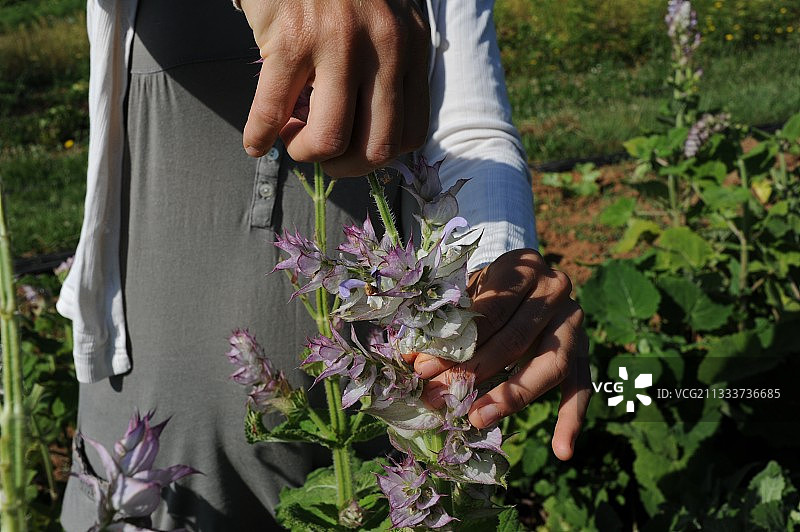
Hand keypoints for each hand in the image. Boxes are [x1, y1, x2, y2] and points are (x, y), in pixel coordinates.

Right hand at [239, 0, 430, 176]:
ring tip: (291, 140)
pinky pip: (272, 112)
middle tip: (323, 157)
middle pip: (377, 147)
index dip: (378, 154)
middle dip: (346, 168)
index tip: (354, 148)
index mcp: (411, 48)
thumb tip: (366, 131)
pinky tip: (254, 142)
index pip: (412, 133)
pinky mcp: (291, 39)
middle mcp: (383, 49)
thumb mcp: (386, 22)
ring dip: (306, 153)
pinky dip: (258, 137)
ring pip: (330, 139)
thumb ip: (387, 68)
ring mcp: (338, 44)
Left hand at [407, 249, 590, 460]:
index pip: (492, 310)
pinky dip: (572, 419)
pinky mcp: (584, 350)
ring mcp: (575, 321)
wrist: (524, 279)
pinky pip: (581, 387)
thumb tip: (413, 362)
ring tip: (478, 418)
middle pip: (518, 338)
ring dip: (512, 396)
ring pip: (550, 365)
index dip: (458, 341)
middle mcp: (556, 289)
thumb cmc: (487, 288)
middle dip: (475, 371)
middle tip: (441, 397)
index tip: (423, 368)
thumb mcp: (467, 290)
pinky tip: (561, 451)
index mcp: (525, 266)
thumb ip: (447, 322)